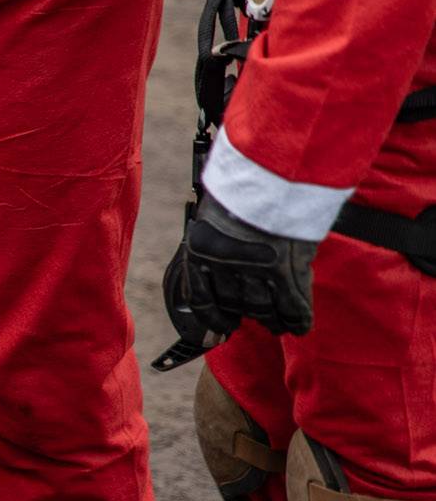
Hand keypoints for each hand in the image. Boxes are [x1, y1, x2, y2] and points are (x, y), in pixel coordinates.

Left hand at [163, 193, 317, 344]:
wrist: (267, 170)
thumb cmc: (244, 185)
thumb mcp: (217, 211)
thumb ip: (220, 238)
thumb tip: (224, 260)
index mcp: (200, 252)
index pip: (201, 299)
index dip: (213, 320)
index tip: (221, 330)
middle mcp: (223, 267)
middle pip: (237, 304)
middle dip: (250, 316)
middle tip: (262, 323)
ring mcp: (254, 271)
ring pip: (264, 308)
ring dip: (274, 319)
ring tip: (280, 325)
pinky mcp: (285, 271)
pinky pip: (292, 304)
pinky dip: (298, 317)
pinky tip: (301, 326)